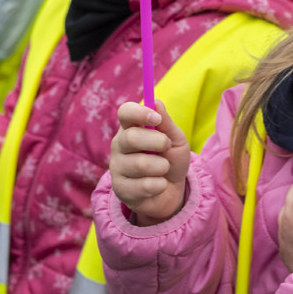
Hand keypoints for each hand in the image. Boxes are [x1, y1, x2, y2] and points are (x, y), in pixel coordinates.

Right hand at [110, 101, 190, 224]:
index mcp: (131, 127)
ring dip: (162, 166)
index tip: (156, 119)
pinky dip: (160, 184)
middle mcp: (119, 145)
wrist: (171, 191)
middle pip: (131, 137)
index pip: (125, 112)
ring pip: (140, 164)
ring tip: (164, 168)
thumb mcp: (175, 139)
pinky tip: (158, 184)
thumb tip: (156, 102)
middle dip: (157, 142)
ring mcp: (117, 167)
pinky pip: (145, 185)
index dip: (139, 113)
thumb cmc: (171, 159)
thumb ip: (166, 123)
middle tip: (167, 147)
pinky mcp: (120, 189)